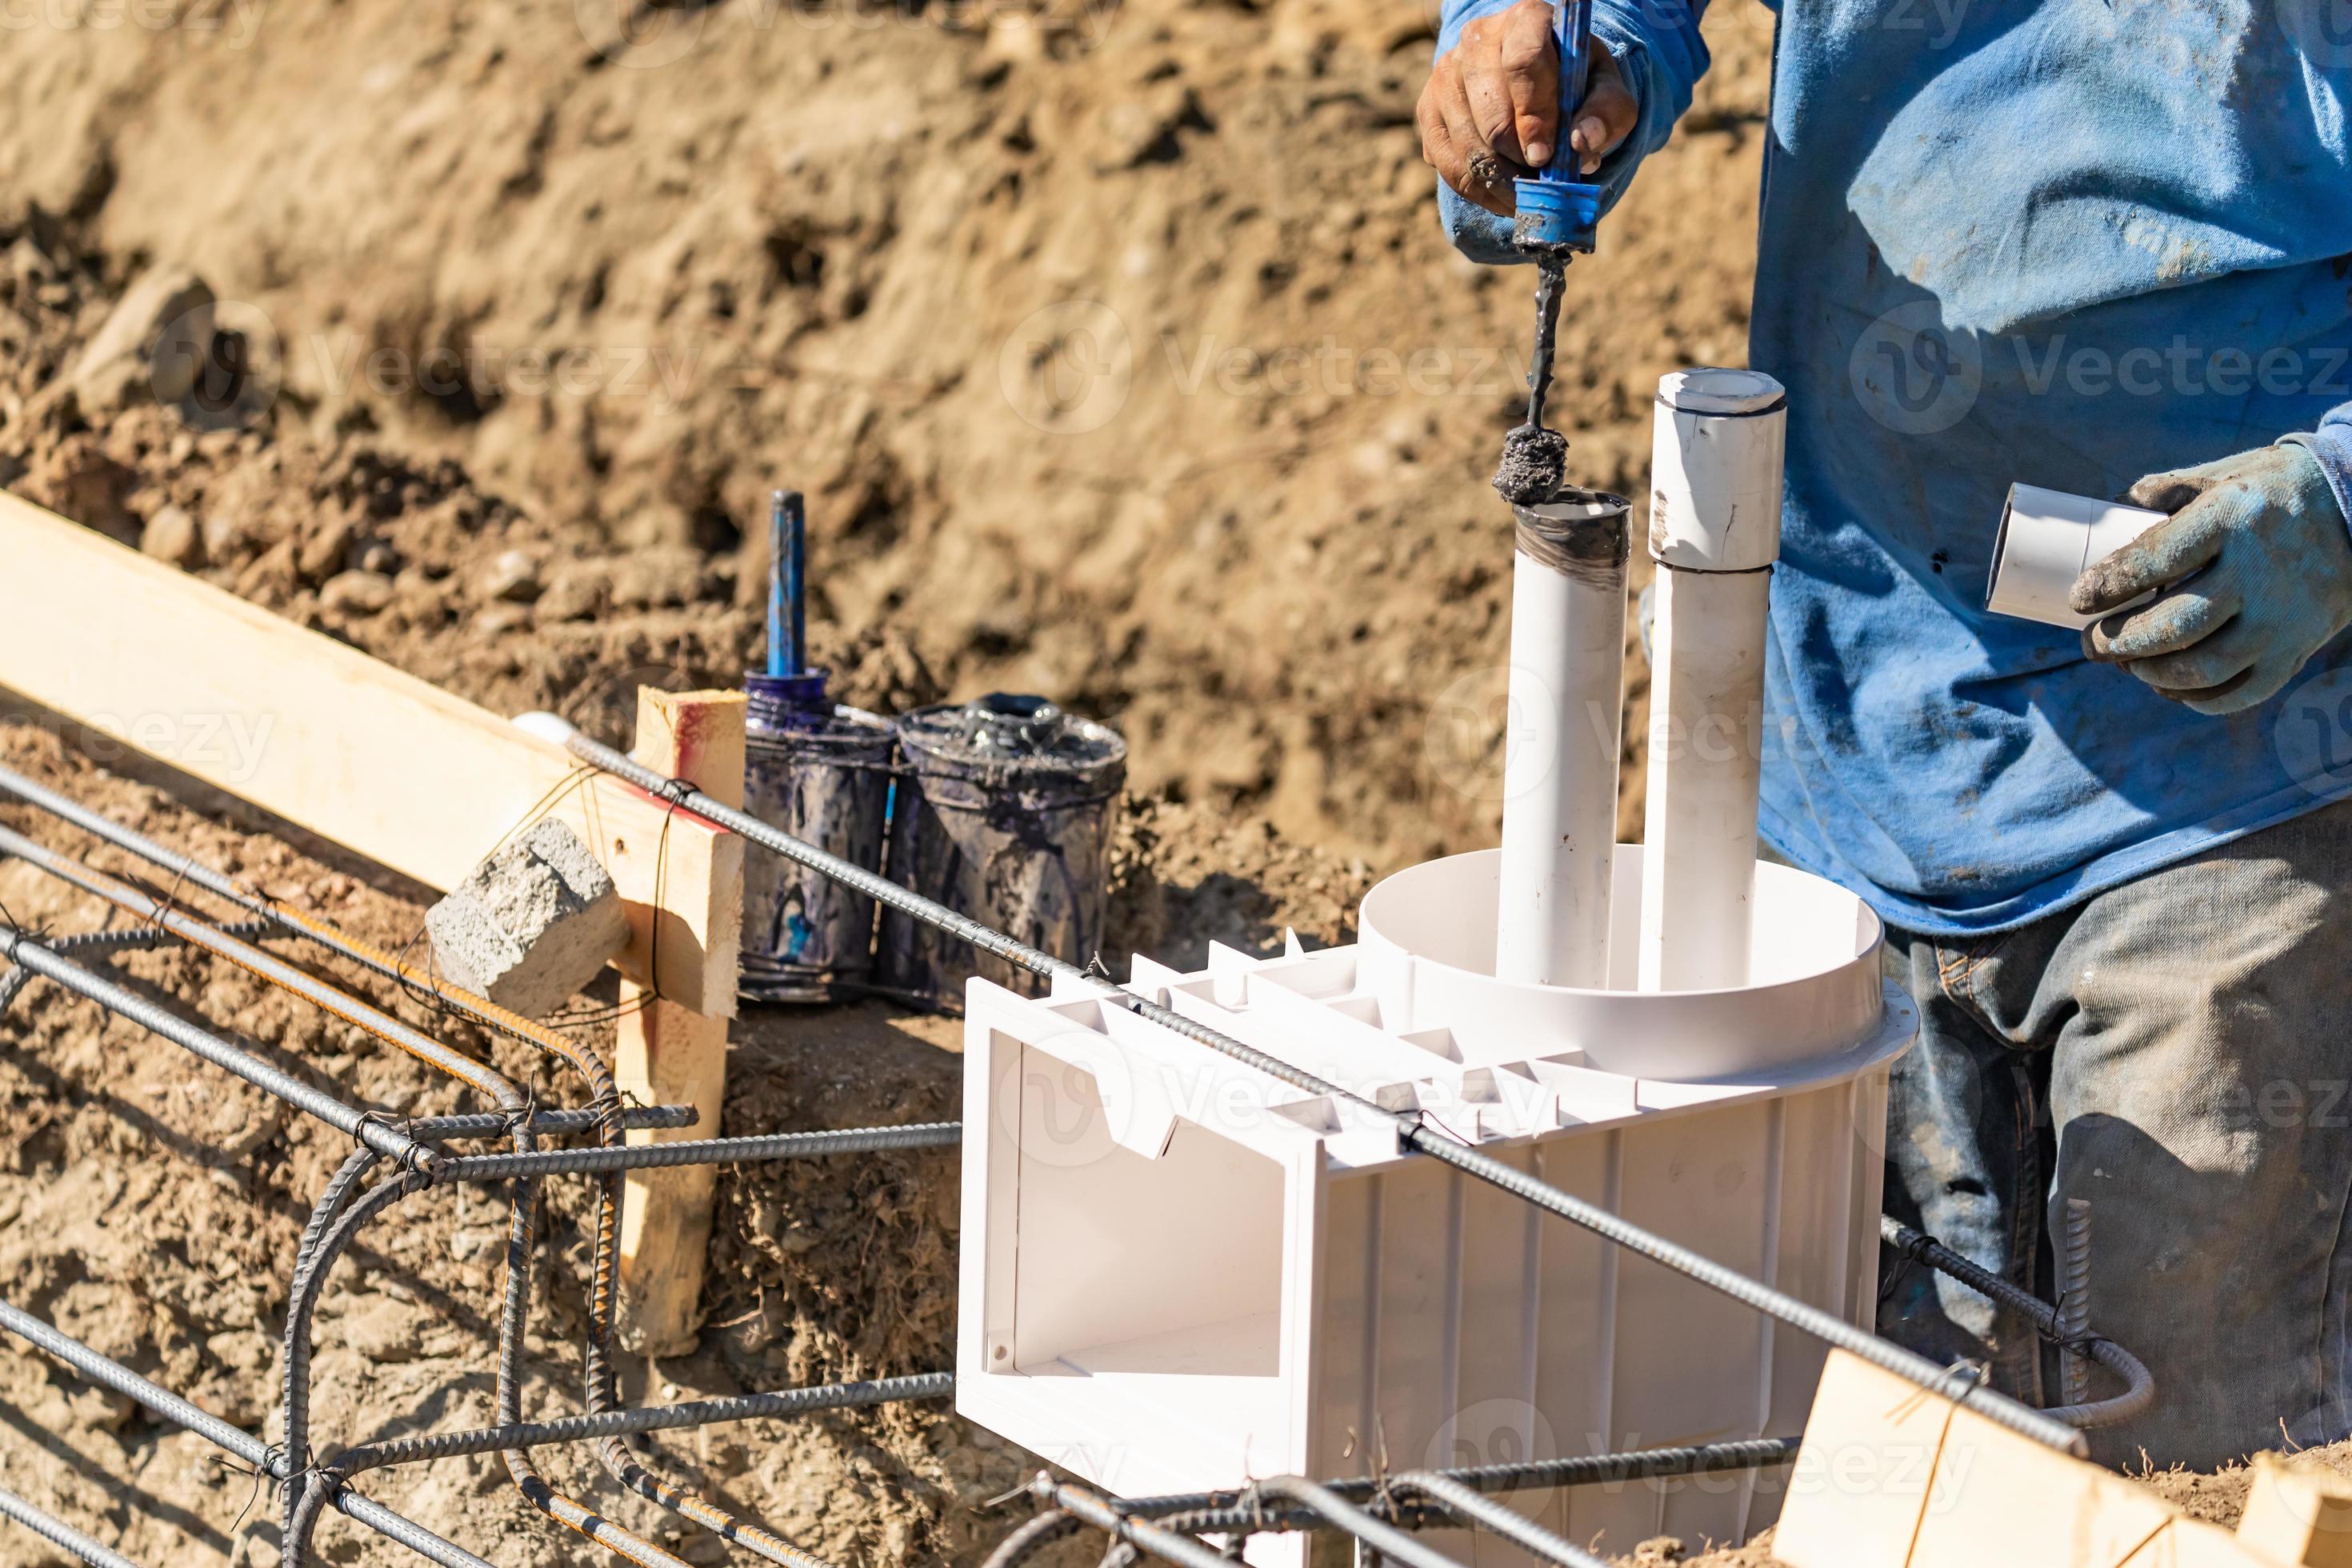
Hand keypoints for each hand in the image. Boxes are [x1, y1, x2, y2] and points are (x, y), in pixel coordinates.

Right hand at [1418, 0, 1638, 217]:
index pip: (1523, 62)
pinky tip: (1503, 197)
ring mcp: (1446, 73)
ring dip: (1500, 182)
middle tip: (1540, 184)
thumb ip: (1606, 112)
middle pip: (1491, 113)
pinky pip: (1448, 163)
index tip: (1545, 157)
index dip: (1534, 116)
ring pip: (1467, 143)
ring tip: (1527, 197)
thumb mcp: (1604, 89)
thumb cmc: (1573, 83)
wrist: (1533, 82)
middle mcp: (1478, 38)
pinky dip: (1478, 191)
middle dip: (1518, 159)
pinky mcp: (1428, 109)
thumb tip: (1582, 144)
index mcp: (1526, 20)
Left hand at [2071, 444, 2351, 714]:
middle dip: (2118, 643)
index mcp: (2232, 519)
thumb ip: (2166, 490)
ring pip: (2202, 668)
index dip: (2108, 585)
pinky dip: (2194, 699)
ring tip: (2126, 664)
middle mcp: (2258, 573)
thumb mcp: (2224, 474)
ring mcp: (2281, 619)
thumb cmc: (2272, 492)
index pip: (2155, 559)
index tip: (2078, 600)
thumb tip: (2110, 509)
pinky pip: (2239, 694)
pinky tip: (2167, 686)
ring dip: (2150, 674)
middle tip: (2090, 643)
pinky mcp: (2296, 651)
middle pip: (2173, 626)